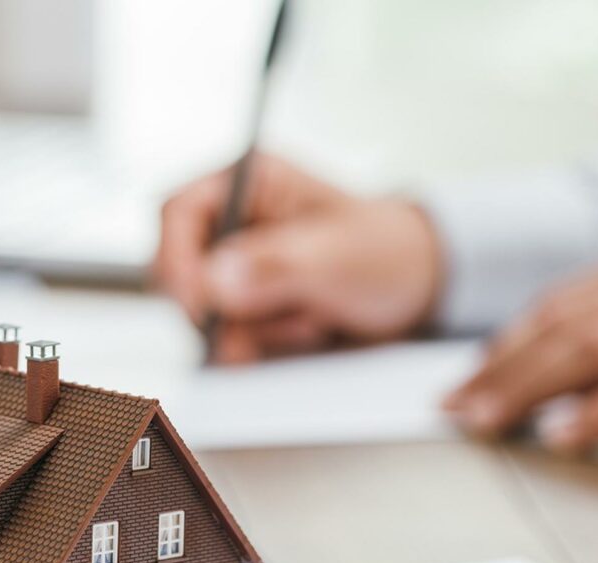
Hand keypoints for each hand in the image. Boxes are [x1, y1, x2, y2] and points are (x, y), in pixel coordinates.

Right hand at [154, 154, 442, 362]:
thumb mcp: (339, 256)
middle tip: (272, 324)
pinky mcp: (246, 307)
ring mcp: (237, 267)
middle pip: (181, 271)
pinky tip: (307, 329)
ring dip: (254, 330)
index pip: (178, 212)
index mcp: (248, 181)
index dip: (178, 259)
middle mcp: (233, 221)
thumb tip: (215, 281)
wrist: (418, 288)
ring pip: (203, 313)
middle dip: (224, 308)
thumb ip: (275, 265)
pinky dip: (262, 346)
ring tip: (312, 318)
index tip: (200, 305)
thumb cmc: (389, 252)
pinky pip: (225, 338)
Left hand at [445, 243, 597, 451]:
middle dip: (497, 370)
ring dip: (526, 389)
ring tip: (486, 422)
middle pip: (560, 327)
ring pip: (590, 351)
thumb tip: (557, 362)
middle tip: (454, 409)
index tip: (464, 379)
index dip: (503, 345)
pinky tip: (563, 437)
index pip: (559, 306)